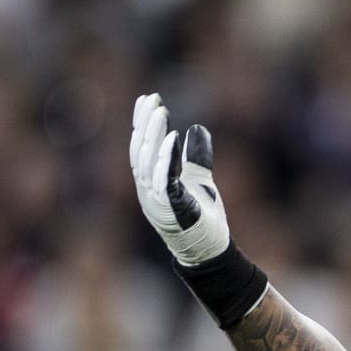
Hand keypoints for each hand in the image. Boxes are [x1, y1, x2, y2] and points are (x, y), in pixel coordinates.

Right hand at [130, 93, 230, 266]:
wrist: (210, 251)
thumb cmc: (202, 218)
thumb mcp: (199, 180)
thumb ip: (195, 156)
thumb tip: (197, 128)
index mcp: (150, 182)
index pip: (140, 147)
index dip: (141, 123)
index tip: (147, 99)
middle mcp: (147, 190)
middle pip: (140, 150)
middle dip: (145, 123)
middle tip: (153, 99)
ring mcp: (156, 200)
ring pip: (148, 161)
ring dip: (154, 134)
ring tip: (161, 112)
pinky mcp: (171, 208)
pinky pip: (165, 179)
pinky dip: (166, 157)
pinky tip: (172, 137)